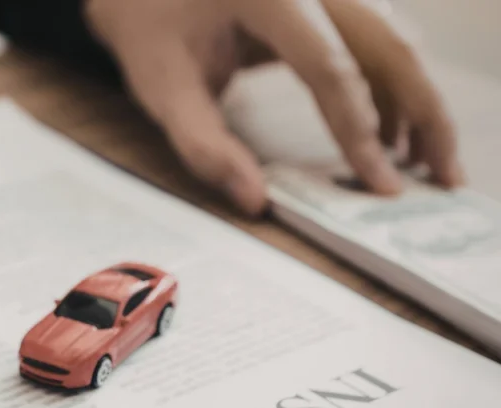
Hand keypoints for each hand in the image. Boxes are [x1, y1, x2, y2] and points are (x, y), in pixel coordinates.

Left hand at [85, 0, 463, 214]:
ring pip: (394, 36)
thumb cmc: (147, 25)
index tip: (378, 183)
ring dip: (416, 99)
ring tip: (421, 163)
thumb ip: (202, 144)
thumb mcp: (159, 87)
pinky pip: (375, 35)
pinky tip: (390, 131)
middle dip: (424, 113)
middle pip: (389, 42)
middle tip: (442, 177)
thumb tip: (254, 199)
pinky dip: (392, 82)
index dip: (358, 129)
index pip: (329, 66)